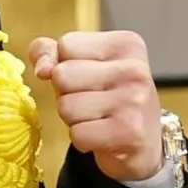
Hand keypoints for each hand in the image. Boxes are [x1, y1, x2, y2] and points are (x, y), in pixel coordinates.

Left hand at [29, 31, 163, 181]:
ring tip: (99, 118)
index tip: (91, 77)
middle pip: (61, 76)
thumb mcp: (81, 63)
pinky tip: (104, 136)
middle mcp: (135, 69)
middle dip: (66, 93)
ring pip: (66, 107)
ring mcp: (135, 101)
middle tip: (94, 102)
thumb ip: (50, 52)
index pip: (66, 45)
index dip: (65, 65)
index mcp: (126, 44)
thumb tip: (42, 69)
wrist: (145, 142)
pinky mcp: (130, 133)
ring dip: (73, 118)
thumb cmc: (106, 96)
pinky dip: (83, 140)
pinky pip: (77, 135)